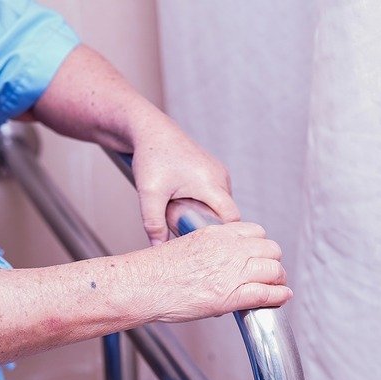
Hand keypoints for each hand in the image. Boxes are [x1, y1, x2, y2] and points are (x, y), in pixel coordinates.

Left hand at [130, 120, 240, 245]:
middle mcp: (220, 176)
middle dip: (208, 224)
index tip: (209, 245)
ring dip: (205, 213)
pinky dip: (204, 202)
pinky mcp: (214, 171)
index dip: (223, 234)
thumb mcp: (149, 193)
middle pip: (225, 213)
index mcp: (210, 182)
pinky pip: (216, 195)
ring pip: (220, 204)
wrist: (150, 130)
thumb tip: (159, 248)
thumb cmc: (151, 156)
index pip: (232, 217)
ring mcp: (219, 172)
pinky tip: (185, 202)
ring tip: (182, 211)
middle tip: (186, 227)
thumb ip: (154, 224)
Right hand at [134, 221, 290, 321]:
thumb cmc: (156, 270)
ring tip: (276, 286)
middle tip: (270, 271)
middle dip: (272, 260)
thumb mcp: (187, 244)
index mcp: (216, 234)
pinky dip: (279, 296)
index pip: (255, 231)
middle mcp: (228, 250)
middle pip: (270, 249)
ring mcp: (231, 272)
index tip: (258, 254)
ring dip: (278, 278)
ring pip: (273, 270)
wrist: (143, 285)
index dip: (261, 244)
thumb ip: (209, 248)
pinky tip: (282, 297)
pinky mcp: (231, 296)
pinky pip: (267, 293)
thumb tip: (220, 259)